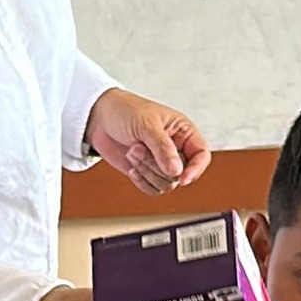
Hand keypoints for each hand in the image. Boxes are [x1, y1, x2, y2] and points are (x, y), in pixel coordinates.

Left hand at [85, 87, 211, 195]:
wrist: (99, 118)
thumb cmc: (125, 111)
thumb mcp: (147, 125)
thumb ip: (163, 148)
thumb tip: (176, 171)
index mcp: (183, 132)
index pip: (201, 155)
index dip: (196, 169)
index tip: (182, 177)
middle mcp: (176, 149)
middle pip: (180, 174)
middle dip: (156, 165)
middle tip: (138, 147)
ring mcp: (161, 163)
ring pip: (166, 184)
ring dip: (146, 170)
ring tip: (132, 151)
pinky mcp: (147, 173)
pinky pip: (153, 189)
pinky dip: (141, 181)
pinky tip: (132, 167)